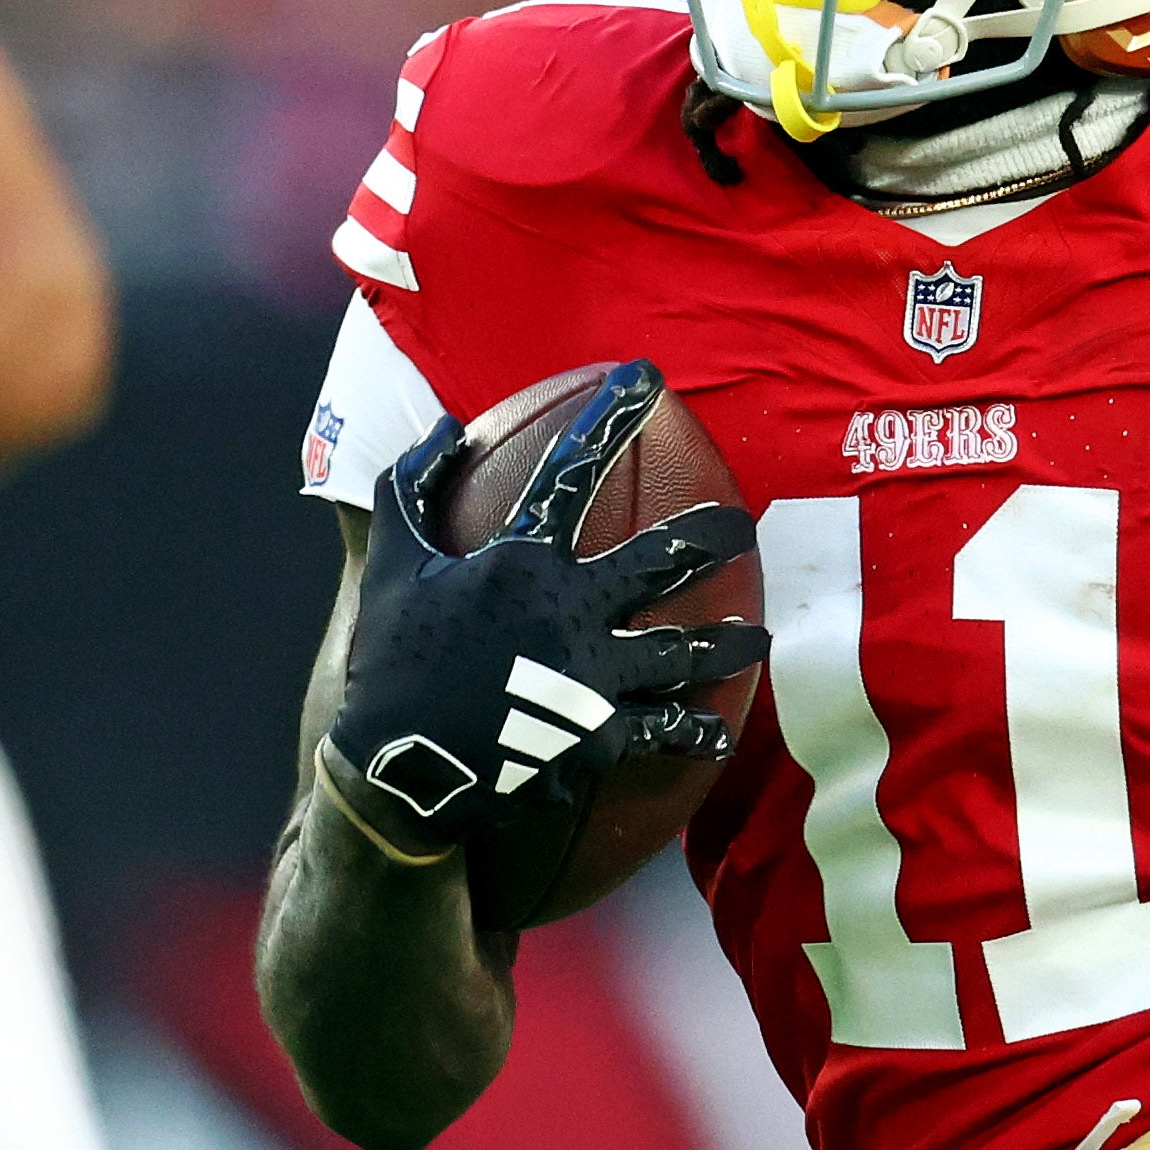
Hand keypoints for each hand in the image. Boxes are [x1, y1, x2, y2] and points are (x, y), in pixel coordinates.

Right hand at [322, 364, 766, 860]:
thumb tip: (448, 425)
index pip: (573, 469)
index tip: (645, 379)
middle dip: (714, 535)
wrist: (398, 770)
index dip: (611, 418)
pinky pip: (666, 729)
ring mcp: (593, 677)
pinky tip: (719, 730)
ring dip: (730, 644)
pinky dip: (696, 729)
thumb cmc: (390, 661)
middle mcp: (571, 610)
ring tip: (760, 639)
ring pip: (684, 651)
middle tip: (745, 525)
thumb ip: (414, 486)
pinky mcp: (601, 736)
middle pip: (663, 561)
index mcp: (521, 561)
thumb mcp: (390, 564)